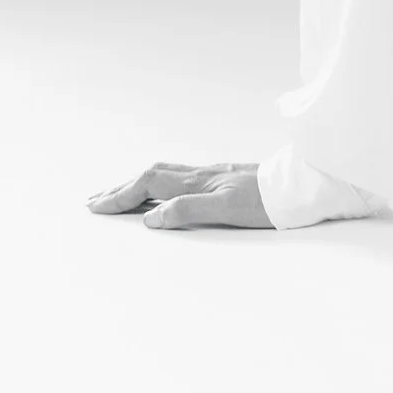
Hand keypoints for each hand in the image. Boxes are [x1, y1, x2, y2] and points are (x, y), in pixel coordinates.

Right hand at [86, 161, 272, 229]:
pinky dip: (157, 183)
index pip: (148, 185)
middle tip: (94, 200)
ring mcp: (211, 174)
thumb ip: (188, 210)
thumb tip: (150, 217)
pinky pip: (178, 177)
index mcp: (198, 182)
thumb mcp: (227, 209)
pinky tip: (160, 190)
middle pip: (151, 176)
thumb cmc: (267, 202)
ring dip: (136, 184)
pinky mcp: (222, 178)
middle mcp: (201, 174)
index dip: (121, 197)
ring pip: (164, 174)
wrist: (298, 187)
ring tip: (118, 194)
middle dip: (121, 188)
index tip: (96, 208)